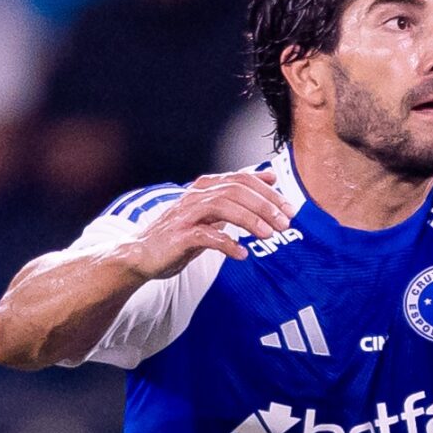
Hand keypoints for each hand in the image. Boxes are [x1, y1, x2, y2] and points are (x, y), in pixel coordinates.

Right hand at [121, 170, 292, 277]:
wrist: (143, 254)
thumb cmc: (182, 234)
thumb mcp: (213, 213)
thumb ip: (237, 197)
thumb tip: (268, 178)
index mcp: (205, 189)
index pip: (241, 180)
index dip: (268, 192)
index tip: (289, 208)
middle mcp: (195, 196)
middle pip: (235, 190)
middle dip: (265, 205)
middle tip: (285, 223)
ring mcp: (185, 215)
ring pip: (222, 206)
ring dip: (250, 220)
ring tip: (269, 235)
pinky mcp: (178, 236)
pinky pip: (205, 235)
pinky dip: (226, 243)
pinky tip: (242, 253)